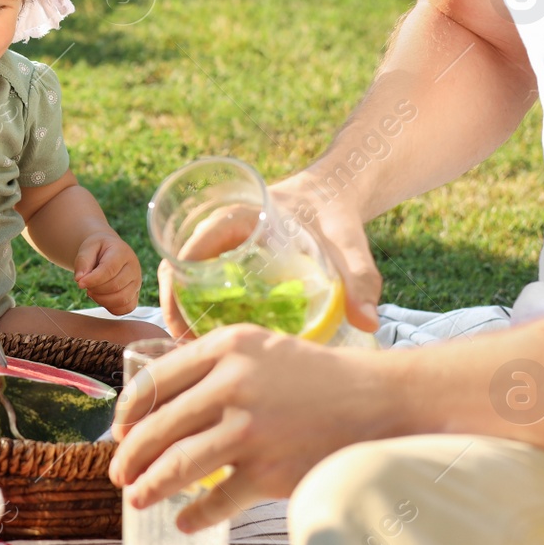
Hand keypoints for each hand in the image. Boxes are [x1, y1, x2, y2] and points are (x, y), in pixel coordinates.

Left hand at [74, 231, 141, 314]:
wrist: (108, 251)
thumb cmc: (97, 250)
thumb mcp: (87, 248)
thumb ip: (82, 261)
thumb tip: (79, 279)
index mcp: (122, 252)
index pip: (109, 270)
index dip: (93, 279)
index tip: (79, 283)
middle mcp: (134, 267)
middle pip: (115, 286)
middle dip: (95, 289)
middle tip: (85, 285)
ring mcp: (137, 282)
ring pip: (122, 299)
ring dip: (102, 300)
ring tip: (92, 292)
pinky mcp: (135, 294)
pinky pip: (127, 308)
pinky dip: (112, 308)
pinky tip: (101, 299)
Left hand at [109, 325, 402, 532]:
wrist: (380, 403)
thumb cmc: (316, 377)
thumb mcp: (261, 348)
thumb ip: (213, 365)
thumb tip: (157, 402)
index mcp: (227, 347)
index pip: (155, 381)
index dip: (128, 412)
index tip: (119, 430)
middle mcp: (233, 384)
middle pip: (159, 427)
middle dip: (130, 455)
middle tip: (118, 472)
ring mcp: (251, 430)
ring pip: (178, 465)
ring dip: (150, 486)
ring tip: (136, 498)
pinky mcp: (270, 470)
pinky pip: (218, 501)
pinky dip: (195, 517)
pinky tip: (184, 522)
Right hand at [156, 173, 381, 335]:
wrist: (333, 196)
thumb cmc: (335, 214)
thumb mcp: (348, 243)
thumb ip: (360, 278)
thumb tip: (368, 321)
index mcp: (236, 217)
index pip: (190, 250)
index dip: (179, 289)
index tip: (188, 325)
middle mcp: (217, 228)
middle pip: (177, 268)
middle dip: (176, 308)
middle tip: (188, 346)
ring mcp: (218, 244)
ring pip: (182, 278)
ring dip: (182, 310)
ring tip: (195, 349)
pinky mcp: (224, 257)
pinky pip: (197, 281)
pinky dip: (195, 307)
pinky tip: (208, 337)